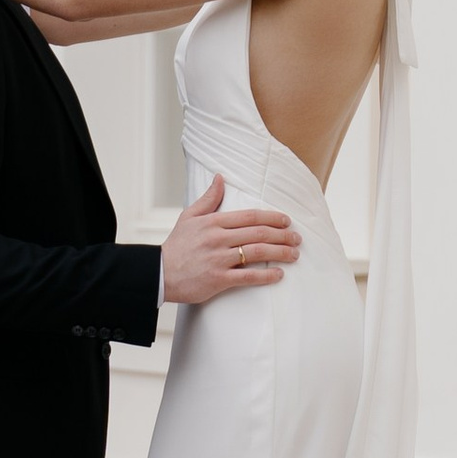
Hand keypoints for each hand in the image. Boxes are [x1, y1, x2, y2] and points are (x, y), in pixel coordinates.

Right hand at [160, 172, 300, 305]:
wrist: (159, 273)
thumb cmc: (176, 246)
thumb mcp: (188, 217)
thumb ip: (208, 198)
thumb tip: (220, 178)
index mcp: (213, 222)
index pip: (250, 216)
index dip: (272, 218)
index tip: (287, 221)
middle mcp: (218, 239)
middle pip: (258, 233)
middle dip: (282, 235)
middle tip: (297, 239)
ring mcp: (218, 259)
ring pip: (257, 253)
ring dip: (280, 253)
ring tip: (294, 254)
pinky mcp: (218, 279)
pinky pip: (247, 276)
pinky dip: (266, 275)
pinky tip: (279, 274)